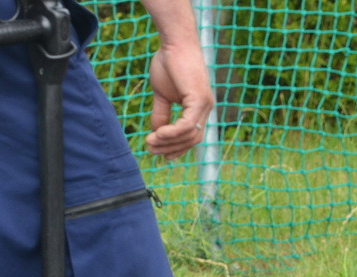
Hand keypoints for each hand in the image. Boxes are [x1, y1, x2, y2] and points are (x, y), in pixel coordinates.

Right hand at [145, 43, 213, 158]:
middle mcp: (206, 108)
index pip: (192, 136)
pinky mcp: (200, 99)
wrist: (174, 42)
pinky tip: (158, 134)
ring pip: (189, 135)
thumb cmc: (168, 63)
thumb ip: (161, 114)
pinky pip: (187, 125)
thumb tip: (156, 133)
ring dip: (168, 142)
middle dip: (171, 148)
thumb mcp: (162, 94)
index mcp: (199, 108)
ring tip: (150, 142)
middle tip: (151, 150)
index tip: (161, 155)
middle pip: (192, 140)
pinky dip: (172, 133)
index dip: (177, 148)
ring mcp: (205, 104)